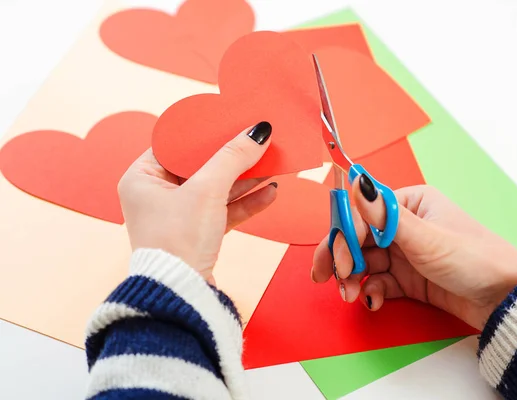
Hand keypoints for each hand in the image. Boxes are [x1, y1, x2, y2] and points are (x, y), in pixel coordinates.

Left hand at [118, 122, 276, 283]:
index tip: (229, 120)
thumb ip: (232, 158)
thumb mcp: (206, 190)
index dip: (204, 131)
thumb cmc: (176, 242)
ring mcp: (178, 215)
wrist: (180, 294)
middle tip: (254, 142)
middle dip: (231, 157)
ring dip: (244, 179)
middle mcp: (156, 195)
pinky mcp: (196, 233)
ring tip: (270, 165)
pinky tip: (269, 193)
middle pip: (200, 165)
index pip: (176, 143)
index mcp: (142, 177)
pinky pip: (223, 210)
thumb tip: (256, 132)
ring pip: (216, 188)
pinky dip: (245, 202)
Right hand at [311, 179, 516, 329]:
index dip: (345, 235)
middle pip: (358, 238)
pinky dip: (371, 291)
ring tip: (352, 294)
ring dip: (353, 278)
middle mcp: (404, 226)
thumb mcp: (427, 237)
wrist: (505, 300)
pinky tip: (373, 300)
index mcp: (410, 204)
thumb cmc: (475, 259)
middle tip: (333, 278)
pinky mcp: (408, 278)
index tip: (338, 258)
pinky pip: (378, 281)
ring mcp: (405, 253)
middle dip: (343, 258)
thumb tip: (358, 184)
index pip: (363, 213)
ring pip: (364, 262)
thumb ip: (386, 215)